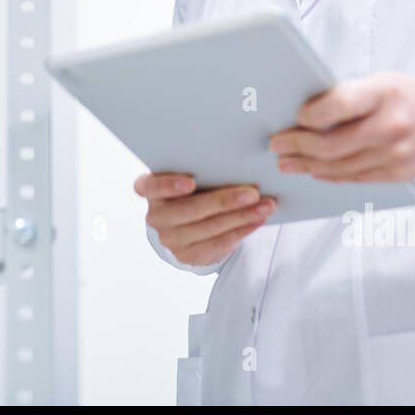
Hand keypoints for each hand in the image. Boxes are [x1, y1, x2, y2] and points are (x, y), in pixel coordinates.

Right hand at [135, 172, 275, 266]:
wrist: (184, 222)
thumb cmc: (190, 189)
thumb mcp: (186, 175)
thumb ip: (200, 169)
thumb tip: (234, 160)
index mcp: (149, 189)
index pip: (151, 186)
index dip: (168, 185)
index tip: (190, 182)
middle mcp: (155, 216)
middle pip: (190, 210)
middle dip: (224, 201)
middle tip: (252, 193)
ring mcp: (169, 238)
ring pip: (209, 228)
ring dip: (241, 216)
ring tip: (264, 206)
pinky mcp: (187, 255)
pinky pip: (217, 243)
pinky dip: (241, 230)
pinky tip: (257, 221)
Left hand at [268, 72, 414, 182]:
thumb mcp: (385, 82)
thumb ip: (349, 95)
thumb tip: (304, 110)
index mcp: (384, 93)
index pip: (337, 105)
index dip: (309, 115)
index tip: (294, 117)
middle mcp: (390, 125)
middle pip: (330, 143)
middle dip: (296, 146)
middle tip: (276, 144)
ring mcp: (394, 154)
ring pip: (338, 167)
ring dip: (306, 165)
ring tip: (286, 161)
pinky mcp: (397, 175)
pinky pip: (354, 178)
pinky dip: (329, 176)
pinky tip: (313, 170)